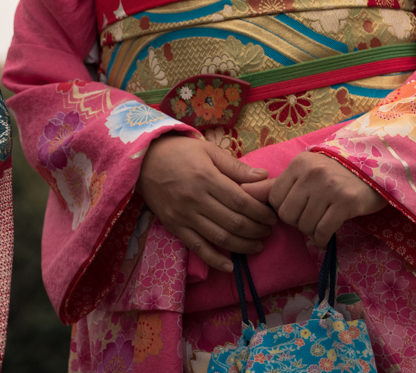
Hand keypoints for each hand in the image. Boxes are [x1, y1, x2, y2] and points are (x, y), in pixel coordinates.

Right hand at [136, 134, 276, 271]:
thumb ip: (235, 166)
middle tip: (269, 231)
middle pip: (234, 222)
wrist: (143, 161)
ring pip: (219, 238)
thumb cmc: (179, 152)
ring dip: (243, 246)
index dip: (260, 212)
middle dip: (256, 230)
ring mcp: (184, 216)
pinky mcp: (174, 227)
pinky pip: (197, 248)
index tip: (272, 216)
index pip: (241, 201)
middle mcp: (195, 199)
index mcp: (206, 178)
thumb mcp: (208, 150)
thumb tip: (263, 177)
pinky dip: (215, 260)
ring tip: (258, 246)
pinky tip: (230, 266)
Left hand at [242, 151, 384, 246]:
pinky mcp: (346, 202)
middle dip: (296, 221)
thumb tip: (240, 189)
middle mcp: (312, 173)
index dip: (283, 209)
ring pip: (304, 225)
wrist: (373, 171)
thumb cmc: (334, 173)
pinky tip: (326, 233)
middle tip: (310, 216)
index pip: (275, 199)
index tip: (298, 208)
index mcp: (299, 164)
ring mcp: (330, 187)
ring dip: (311, 230)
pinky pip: (322, 232)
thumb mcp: (303, 172)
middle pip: (288, 214)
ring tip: (321, 221)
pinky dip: (321, 238)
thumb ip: (272, 184)